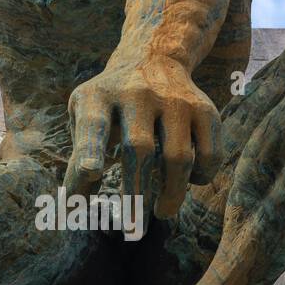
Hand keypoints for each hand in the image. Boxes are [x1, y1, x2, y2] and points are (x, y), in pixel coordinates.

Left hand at [63, 54, 221, 218]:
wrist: (153, 56)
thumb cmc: (110, 103)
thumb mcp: (85, 115)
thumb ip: (79, 157)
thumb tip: (74, 207)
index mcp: (99, 96)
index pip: (94, 126)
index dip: (90, 150)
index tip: (89, 174)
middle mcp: (137, 94)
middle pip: (139, 149)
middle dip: (135, 193)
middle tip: (132, 228)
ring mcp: (174, 100)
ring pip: (178, 156)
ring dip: (171, 193)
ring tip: (162, 212)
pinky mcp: (204, 109)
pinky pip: (209, 153)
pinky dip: (200, 177)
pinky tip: (188, 183)